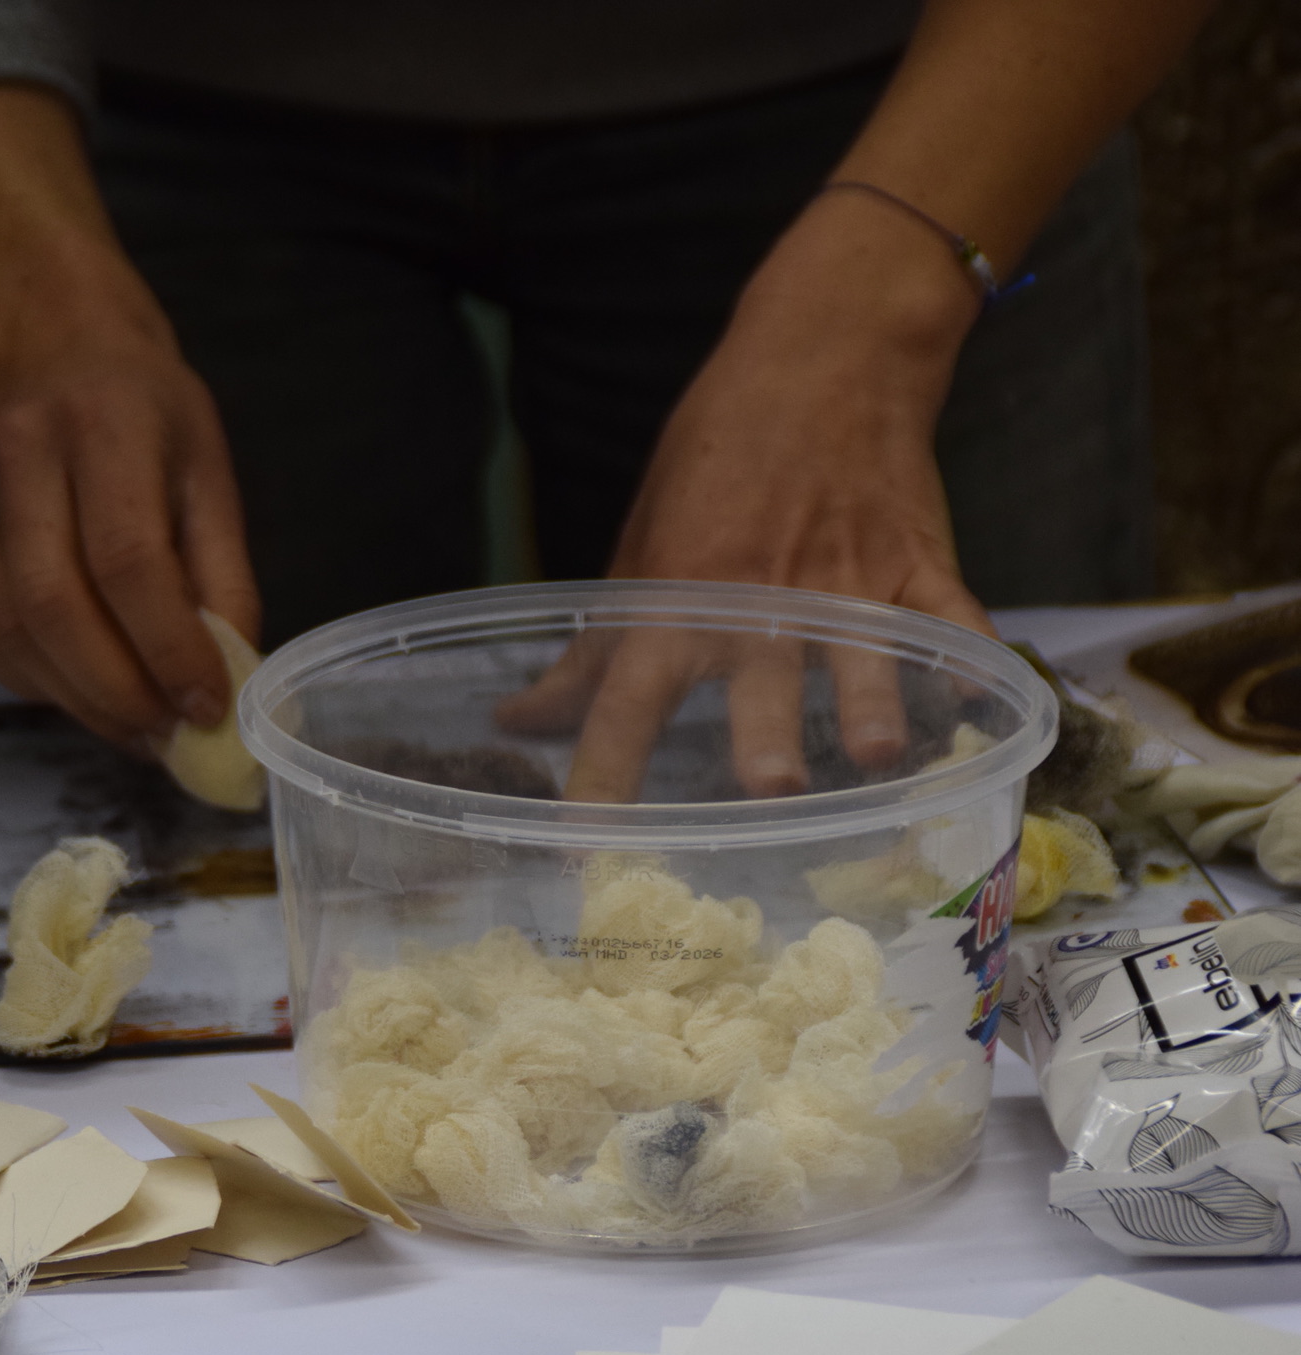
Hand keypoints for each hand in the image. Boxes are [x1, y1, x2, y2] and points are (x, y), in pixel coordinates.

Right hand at [0, 313, 259, 748]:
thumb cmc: (147, 419)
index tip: (207, 708)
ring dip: (73, 699)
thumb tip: (227, 687)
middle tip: (165, 737)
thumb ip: (223, 581)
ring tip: (130, 723)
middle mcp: (16, 448)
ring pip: (4, 631)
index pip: (129, 559)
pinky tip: (75, 690)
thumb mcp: (209, 477)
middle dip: (115, 693)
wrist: (53, 352)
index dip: (168, 649)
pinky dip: (26, 681)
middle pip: (52, 605)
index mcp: (105, 424)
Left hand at [497, 192, 992, 801]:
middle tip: (768, 788)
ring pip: (864, 656)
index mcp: (675, 604)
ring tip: (876, 755)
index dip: (598, 775)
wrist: (821, 362)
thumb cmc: (714, 467)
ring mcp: (848, 585)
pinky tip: (982, 698)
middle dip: (765, 736)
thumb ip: (590, 654)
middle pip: (760, 682)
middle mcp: (758, 603)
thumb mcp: (638, 549)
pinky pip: (953, 620)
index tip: (578, 846)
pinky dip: (972, 658)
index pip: (624, 702)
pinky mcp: (918, 564)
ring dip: (870, 704)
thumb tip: (519, 720)